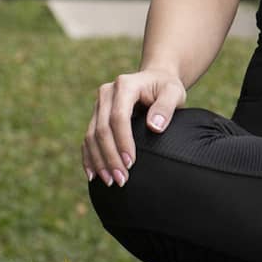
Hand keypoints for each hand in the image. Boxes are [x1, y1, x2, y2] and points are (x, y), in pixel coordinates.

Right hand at [83, 67, 185, 186]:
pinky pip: (87, 139)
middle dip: (110, 157)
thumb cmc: (167, 88)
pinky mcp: (95, 116)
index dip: (122, 141)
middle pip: (102, 129)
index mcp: (125, 85)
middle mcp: (107, 93)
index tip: (131, 163)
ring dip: (99, 162)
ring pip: (91, 137)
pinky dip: (89, 158)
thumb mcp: (174, 92)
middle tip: (121, 180)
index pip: (118, 117)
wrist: (156, 80)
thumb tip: (154, 126)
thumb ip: (166, 106)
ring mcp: (99, 105)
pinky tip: (93, 175)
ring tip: (110, 182)